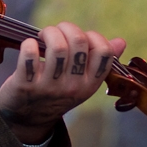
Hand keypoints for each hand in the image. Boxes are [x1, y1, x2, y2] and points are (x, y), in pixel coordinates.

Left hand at [0, 22, 125, 144]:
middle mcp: (73, 86)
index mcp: (90, 83)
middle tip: (56, 32)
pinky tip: (29, 45)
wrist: (29, 117)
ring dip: (49, 33)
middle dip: (67, 28)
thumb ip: (100, 61)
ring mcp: (50, 87)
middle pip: (79, 42)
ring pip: (57, 48)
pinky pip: (29, 57)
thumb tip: (121, 42)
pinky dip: (28, 44)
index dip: (93, 36)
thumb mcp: (82, 81)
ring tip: (43, 36)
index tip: (80, 37)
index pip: (104, 52)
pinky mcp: (26, 85)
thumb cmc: (57, 91)